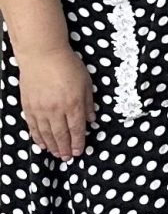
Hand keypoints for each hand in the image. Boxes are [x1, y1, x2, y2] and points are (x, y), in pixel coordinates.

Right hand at [16, 45, 92, 160]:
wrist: (42, 54)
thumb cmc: (67, 65)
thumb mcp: (86, 83)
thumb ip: (89, 103)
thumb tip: (92, 120)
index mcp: (73, 104)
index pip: (77, 129)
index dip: (78, 142)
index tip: (79, 152)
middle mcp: (56, 110)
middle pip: (61, 135)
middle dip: (65, 148)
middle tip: (67, 158)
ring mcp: (40, 108)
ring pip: (46, 133)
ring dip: (51, 146)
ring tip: (56, 154)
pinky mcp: (28, 105)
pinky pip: (33, 126)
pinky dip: (37, 137)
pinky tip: (41, 144)